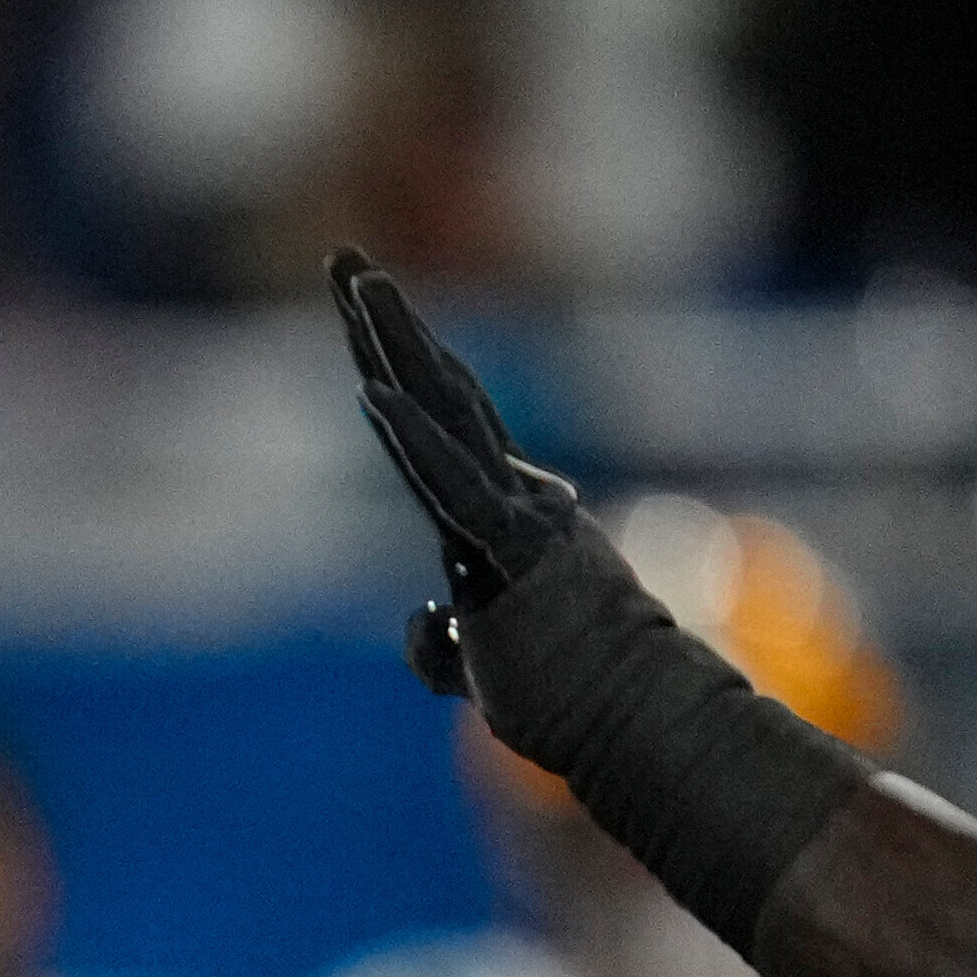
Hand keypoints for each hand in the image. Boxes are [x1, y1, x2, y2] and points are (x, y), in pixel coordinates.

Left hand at [329, 250, 599, 694]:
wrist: (633, 721)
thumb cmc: (569, 696)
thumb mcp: (484, 668)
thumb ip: (444, 645)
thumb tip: (423, 624)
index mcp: (499, 514)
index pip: (440, 422)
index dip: (398, 362)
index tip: (358, 308)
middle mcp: (508, 496)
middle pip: (435, 391)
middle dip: (385, 323)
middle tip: (343, 255)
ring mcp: (513, 518)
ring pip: (445, 413)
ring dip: (397, 346)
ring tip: (359, 282)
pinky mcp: (513, 553)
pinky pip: (455, 488)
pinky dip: (415, 442)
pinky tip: (375, 395)